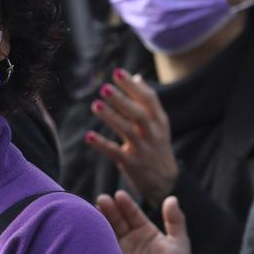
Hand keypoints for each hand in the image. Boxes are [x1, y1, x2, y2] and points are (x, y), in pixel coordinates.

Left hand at [82, 69, 178, 204]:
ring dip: (111, 117)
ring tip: (95, 105)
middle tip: (104, 87)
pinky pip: (116, 153)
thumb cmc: (156, 146)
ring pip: (128, 131)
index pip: (149, 99)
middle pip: (139, 113)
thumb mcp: (157, 124)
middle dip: (122, 100)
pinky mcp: (132, 164)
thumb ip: (147, 102)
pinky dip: (102, 144)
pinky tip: (88, 136)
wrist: (166, 181)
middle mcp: (153, 133)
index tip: (117, 72)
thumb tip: (137, 77)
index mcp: (159, 120)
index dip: (133, 86)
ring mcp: (143, 149)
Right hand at [96, 190, 193, 253]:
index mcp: (145, 231)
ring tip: (93, 212)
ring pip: (106, 234)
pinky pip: (102, 252)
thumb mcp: (180, 243)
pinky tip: (89, 234)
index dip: (126, 205)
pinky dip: (95, 242)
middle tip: (102, 200)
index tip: (119, 196)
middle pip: (117, 220)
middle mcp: (129, 239)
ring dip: (99, 223)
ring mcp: (119, 252)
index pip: (132, 214)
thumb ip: (176, 221)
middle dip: (109, 210)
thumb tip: (171, 198)